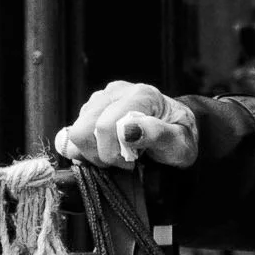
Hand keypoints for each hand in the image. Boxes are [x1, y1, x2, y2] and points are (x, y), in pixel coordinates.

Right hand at [53, 80, 198, 169]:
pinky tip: (107, 150)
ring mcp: (101, 99)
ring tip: (118, 155)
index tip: (132, 162)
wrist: (177, 130)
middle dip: (99, 154)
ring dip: (94, 153)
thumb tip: (128, 130)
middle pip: (83, 128)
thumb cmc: (180, 137)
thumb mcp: (179, 142)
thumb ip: (156, 134)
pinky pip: (74, 134)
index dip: (112, 152)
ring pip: (76, 133)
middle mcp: (116, 92)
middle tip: (122, 162)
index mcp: (139, 95)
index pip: (105, 126)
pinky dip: (87, 149)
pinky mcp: (92, 109)